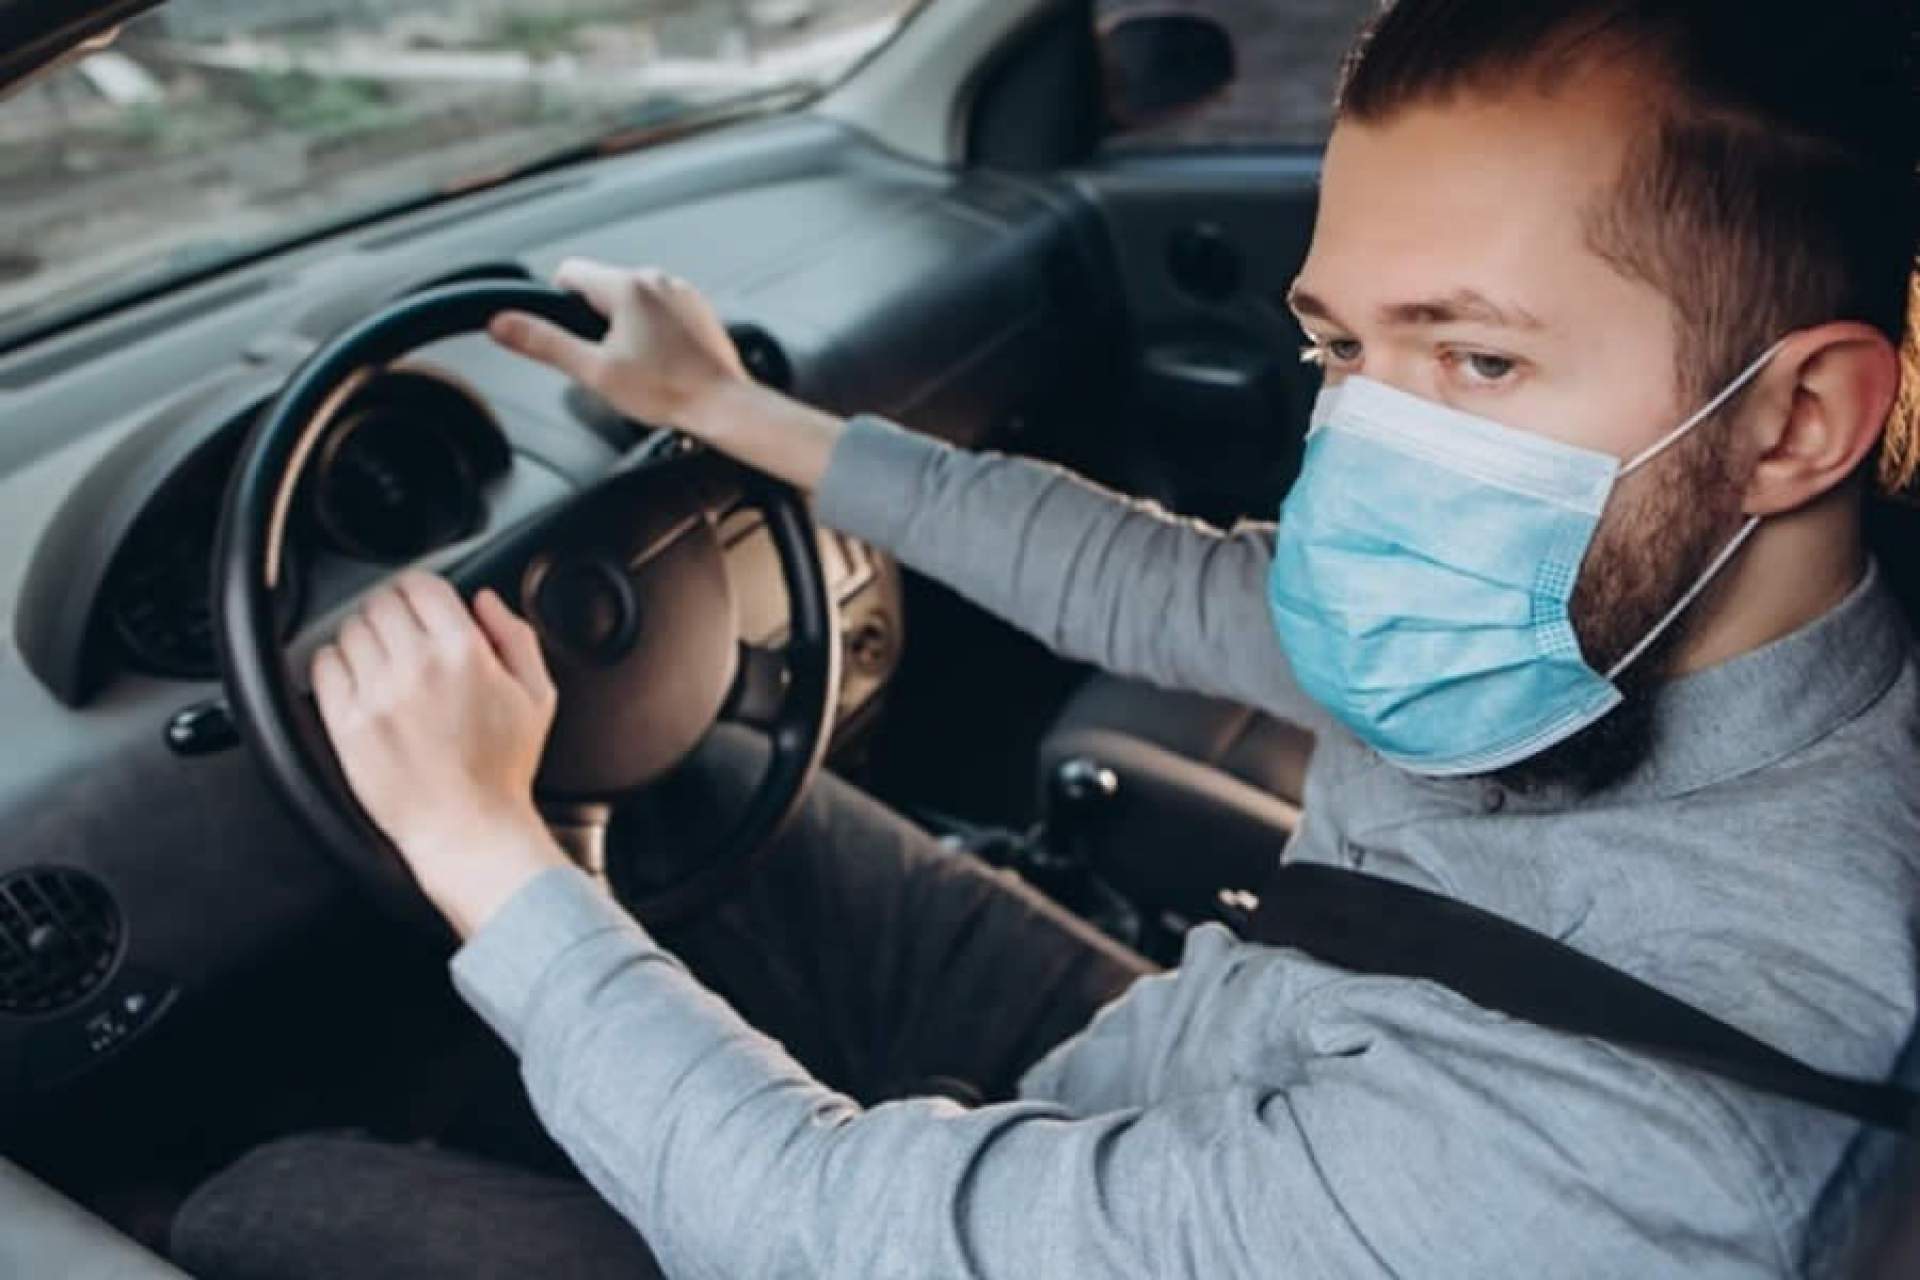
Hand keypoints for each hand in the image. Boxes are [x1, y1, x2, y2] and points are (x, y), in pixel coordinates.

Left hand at [311, 572, 566, 935]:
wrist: (468, 829)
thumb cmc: (503, 769)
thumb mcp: (536, 695)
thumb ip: (515, 636)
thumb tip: (484, 599)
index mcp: (464, 652)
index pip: (421, 585)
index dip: (420, 590)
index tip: (420, 604)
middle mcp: (417, 666)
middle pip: (381, 602)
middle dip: (392, 611)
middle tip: (401, 633)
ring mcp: (377, 694)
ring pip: (350, 629)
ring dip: (364, 637)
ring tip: (381, 660)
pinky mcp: (346, 722)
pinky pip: (324, 664)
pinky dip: (336, 663)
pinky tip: (357, 680)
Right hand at [488, 258, 748, 431]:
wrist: (722, 406)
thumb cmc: (667, 391)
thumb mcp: (593, 371)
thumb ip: (544, 343)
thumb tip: (502, 324)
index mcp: (627, 286)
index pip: (570, 272)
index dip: (560, 302)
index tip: (571, 334)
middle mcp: (656, 279)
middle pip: (602, 286)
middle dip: (595, 319)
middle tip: (609, 359)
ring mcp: (681, 292)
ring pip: (632, 298)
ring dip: (625, 324)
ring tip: (640, 364)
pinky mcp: (697, 309)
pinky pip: (660, 309)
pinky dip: (653, 329)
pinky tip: (662, 360)